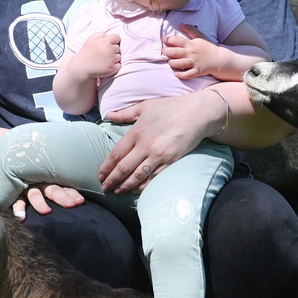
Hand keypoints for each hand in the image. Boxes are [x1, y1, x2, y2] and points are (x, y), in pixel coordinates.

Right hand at [11, 183, 85, 220]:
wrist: (14, 174)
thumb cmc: (40, 189)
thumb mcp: (52, 190)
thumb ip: (63, 197)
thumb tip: (78, 208)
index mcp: (53, 183)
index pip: (65, 188)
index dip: (73, 194)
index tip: (80, 202)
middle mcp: (41, 184)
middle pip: (53, 189)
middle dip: (62, 197)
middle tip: (70, 205)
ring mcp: (28, 188)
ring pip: (35, 194)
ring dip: (40, 203)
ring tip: (46, 212)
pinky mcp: (15, 193)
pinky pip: (17, 201)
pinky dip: (18, 209)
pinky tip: (21, 218)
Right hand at [73, 31, 121, 80]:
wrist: (82, 67)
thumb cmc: (86, 52)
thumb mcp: (91, 39)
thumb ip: (100, 34)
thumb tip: (108, 35)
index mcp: (105, 42)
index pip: (117, 37)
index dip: (114, 40)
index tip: (110, 43)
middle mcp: (109, 50)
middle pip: (118, 47)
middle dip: (112, 49)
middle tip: (104, 53)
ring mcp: (111, 60)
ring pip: (119, 56)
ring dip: (114, 57)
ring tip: (105, 59)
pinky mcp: (112, 69)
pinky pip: (119, 65)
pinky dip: (115, 65)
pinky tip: (107, 64)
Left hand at [99, 93, 214, 193]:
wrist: (197, 113)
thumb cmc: (171, 107)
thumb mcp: (145, 106)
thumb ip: (125, 113)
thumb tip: (109, 115)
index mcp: (136, 132)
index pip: (116, 154)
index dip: (106, 167)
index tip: (100, 175)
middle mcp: (145, 146)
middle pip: (124, 168)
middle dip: (112, 180)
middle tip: (105, 188)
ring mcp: (158, 155)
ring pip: (137, 176)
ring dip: (125, 185)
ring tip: (118, 191)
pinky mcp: (171, 161)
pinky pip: (154, 177)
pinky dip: (143, 185)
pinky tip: (136, 190)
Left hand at [164, 24, 226, 79]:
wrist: (219, 59)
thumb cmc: (209, 47)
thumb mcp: (201, 36)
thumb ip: (191, 30)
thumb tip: (181, 24)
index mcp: (191, 44)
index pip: (177, 40)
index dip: (168, 40)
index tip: (165, 40)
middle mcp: (191, 53)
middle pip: (175, 52)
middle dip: (166, 52)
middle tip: (164, 51)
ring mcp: (194, 63)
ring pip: (179, 64)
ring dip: (171, 63)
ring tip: (170, 62)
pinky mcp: (197, 71)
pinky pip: (187, 74)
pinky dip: (180, 74)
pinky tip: (176, 73)